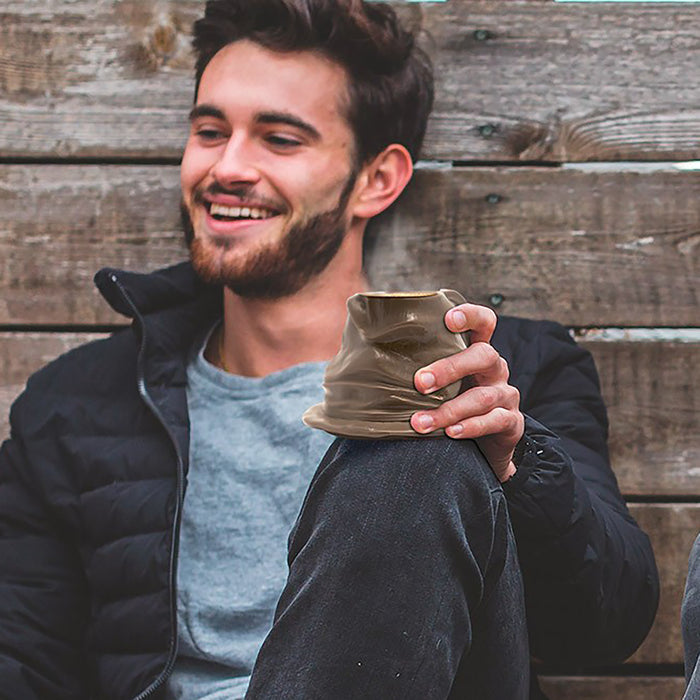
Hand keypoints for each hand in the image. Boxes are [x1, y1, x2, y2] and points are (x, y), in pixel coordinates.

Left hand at [410, 303, 523, 482]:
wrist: (485, 448)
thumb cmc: (449, 404)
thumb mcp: (436, 383)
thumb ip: (409, 365)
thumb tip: (354, 348)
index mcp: (475, 351)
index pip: (484, 321)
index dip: (470, 315)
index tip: (448, 319)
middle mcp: (494, 369)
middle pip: (482, 355)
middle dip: (450, 367)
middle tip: (419, 382)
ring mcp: (505, 394)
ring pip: (482, 396)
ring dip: (449, 409)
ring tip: (420, 423)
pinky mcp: (510, 422)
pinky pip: (493, 421)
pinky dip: (470, 426)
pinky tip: (450, 433)